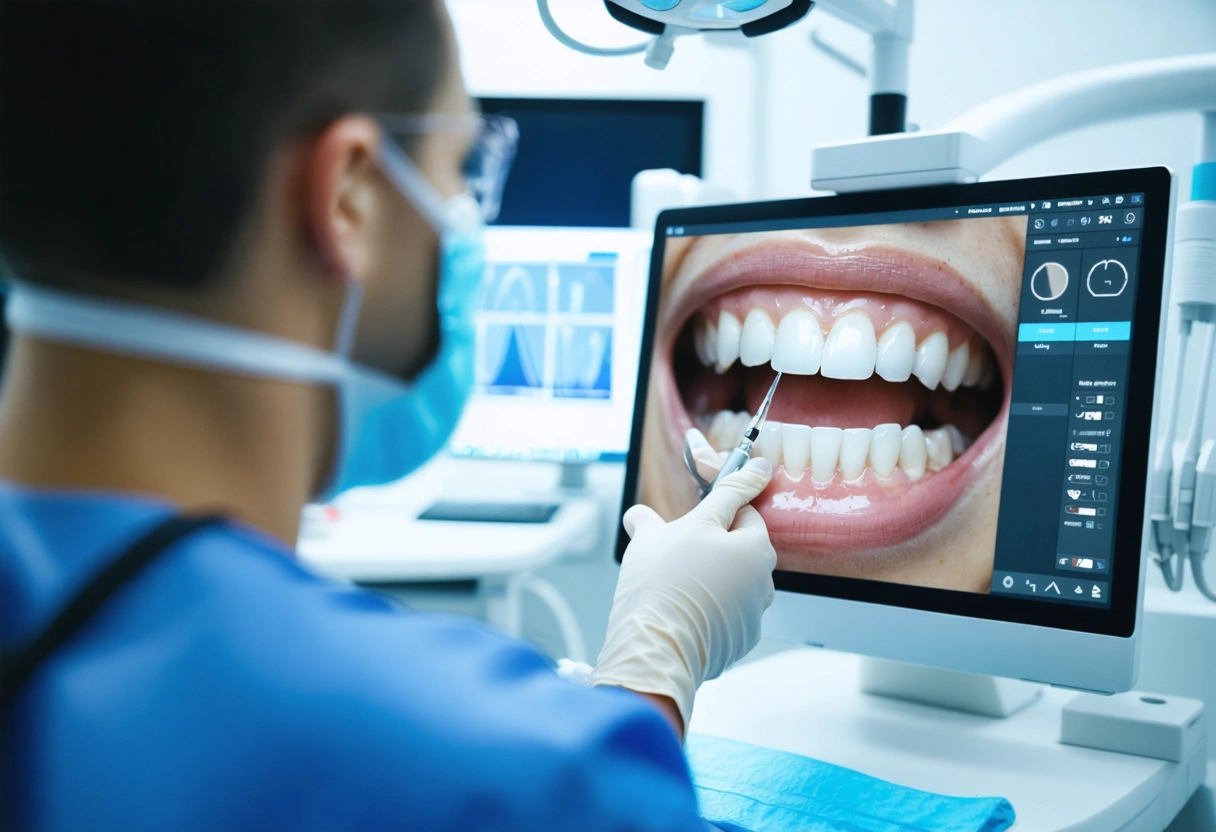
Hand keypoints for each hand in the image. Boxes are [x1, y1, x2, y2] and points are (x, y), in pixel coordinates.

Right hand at [590, 453, 776, 731]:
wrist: (657, 648)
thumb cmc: (661, 586)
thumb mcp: (657, 536)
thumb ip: (654, 517)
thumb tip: (639, 514)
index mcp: (750, 542)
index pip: (743, 504)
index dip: (731, 490)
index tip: (748, 471)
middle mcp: (762, 574)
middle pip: (740, 542)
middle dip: (714, 538)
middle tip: (680, 543)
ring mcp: (755, 608)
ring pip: (736, 577)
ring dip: (716, 573)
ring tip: (679, 580)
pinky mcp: (743, 637)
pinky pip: (730, 610)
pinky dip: (713, 605)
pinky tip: (684, 608)